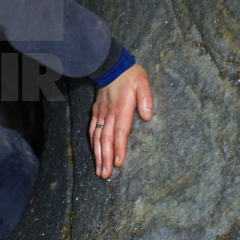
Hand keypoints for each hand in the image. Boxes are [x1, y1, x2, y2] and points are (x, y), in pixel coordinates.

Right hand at [89, 63, 152, 178]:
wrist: (110, 64)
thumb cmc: (130, 74)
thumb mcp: (142, 82)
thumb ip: (146, 99)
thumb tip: (147, 116)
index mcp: (121, 109)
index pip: (119, 132)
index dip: (118, 148)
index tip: (118, 163)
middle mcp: (109, 113)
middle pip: (105, 139)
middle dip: (105, 158)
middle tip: (105, 175)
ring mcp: (101, 113)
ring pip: (97, 137)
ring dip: (98, 155)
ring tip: (99, 170)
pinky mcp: (96, 111)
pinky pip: (92, 129)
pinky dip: (92, 143)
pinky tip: (94, 152)